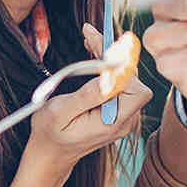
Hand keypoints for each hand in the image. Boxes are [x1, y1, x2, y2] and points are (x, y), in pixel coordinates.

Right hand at [26, 23, 151, 165]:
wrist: (51, 153)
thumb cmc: (51, 133)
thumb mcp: (60, 113)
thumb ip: (86, 96)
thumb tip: (109, 77)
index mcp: (113, 123)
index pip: (136, 89)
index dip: (121, 67)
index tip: (100, 48)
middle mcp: (124, 119)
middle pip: (132, 79)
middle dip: (112, 54)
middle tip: (89, 33)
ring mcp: (122, 115)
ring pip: (126, 77)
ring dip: (109, 56)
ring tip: (89, 38)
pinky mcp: (116, 108)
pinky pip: (119, 82)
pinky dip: (107, 65)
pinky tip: (93, 51)